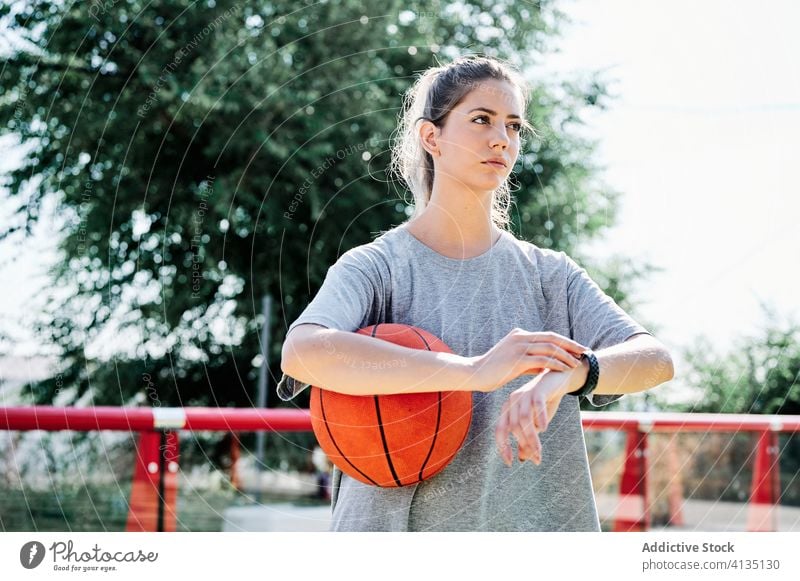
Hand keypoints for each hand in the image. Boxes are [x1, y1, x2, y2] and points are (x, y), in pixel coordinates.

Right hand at [467, 329, 586, 392]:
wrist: (474, 373)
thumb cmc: (492, 371)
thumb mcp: (513, 363)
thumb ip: (529, 362)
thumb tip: (544, 367)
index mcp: (520, 335)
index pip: (548, 335)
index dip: (564, 341)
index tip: (577, 348)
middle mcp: (520, 337)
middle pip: (552, 338)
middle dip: (571, 345)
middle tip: (585, 351)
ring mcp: (519, 347)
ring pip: (550, 348)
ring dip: (566, 355)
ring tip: (577, 362)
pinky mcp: (517, 359)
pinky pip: (542, 360)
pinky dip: (556, 363)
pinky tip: (565, 369)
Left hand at [494, 364, 586, 465]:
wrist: (558, 379)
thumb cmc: (545, 402)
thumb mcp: (536, 423)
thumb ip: (528, 438)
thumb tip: (522, 459)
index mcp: (508, 409)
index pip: (500, 430)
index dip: (502, 447)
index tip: (509, 463)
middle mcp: (512, 401)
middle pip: (514, 427)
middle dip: (524, 446)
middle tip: (536, 460)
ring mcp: (524, 394)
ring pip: (524, 420)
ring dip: (532, 438)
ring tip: (540, 452)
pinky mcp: (537, 390)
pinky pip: (536, 405)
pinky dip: (539, 417)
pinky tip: (544, 428)